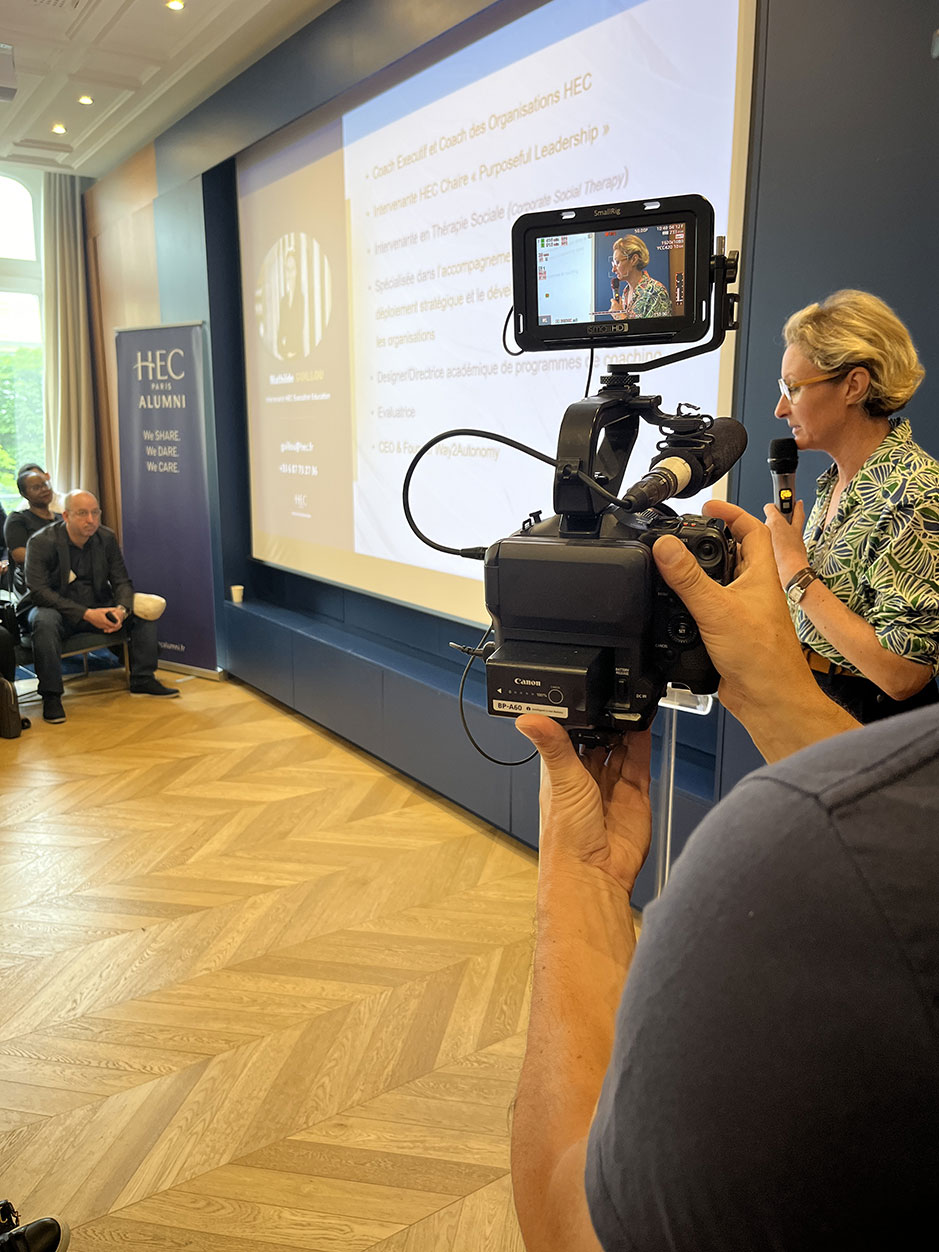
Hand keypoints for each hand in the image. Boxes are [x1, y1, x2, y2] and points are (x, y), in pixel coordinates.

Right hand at [84, 606, 123, 632]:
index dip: (117, 625)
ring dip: (111, 627)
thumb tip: (115, 609)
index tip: (118, 623)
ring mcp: (100, 626)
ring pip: (108, 629)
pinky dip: (107, 627)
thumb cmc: (95, 612)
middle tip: (118, 625)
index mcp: (105, 621)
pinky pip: (104, 628)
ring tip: (114, 624)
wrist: (88, 615)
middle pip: (111, 628)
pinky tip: (108, 624)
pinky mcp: (99, 627)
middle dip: (115, 627)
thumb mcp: (103, 610)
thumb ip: (110, 610)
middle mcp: (103, 625)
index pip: (113, 625)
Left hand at [515, 715, 650, 896]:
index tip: (587, 695)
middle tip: (614, 698)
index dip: (580, 718)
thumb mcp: (561, 780)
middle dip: (607, 723)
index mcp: (562, 773)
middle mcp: (587, 779)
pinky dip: (643, 744)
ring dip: (626, 730)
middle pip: (600, 741)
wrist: (595, 873)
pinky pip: (640, 763)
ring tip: (631, 706)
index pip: (571, 736)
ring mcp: (612, 787)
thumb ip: (552, 745)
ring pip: (622, 750)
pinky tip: (644, 725)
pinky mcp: (635, 796)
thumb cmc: (566, 838)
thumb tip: (526, 718)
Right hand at [652, 501, 858, 759]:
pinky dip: (692, 602)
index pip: (752, 530)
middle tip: (683, 534)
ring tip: (673, 565)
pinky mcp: (729, 632)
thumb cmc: (762, 658)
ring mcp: (742, 611)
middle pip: (732, 553)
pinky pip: (709, 607)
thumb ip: (688, 577)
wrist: (768, 699)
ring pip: (719, 581)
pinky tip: (676, 606)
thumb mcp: (717, 609)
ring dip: (698, 572)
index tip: (707, 506)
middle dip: (708, 540)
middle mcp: (753, 590)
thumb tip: (665, 546)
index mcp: (760, 575)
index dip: (731, 513)